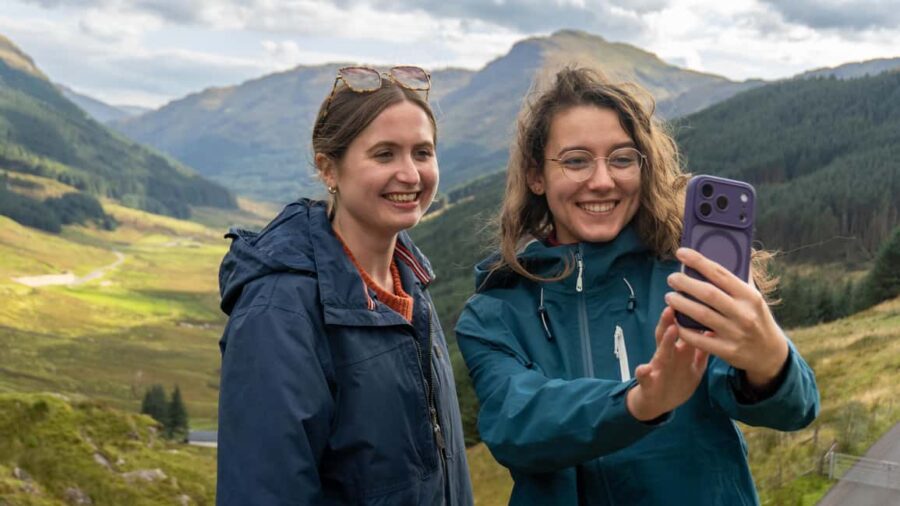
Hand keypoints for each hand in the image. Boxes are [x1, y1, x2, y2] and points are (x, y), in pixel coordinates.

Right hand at [626, 306, 707, 420]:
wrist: (656, 403)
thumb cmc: (675, 380)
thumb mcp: (691, 365)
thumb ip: (700, 350)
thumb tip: (715, 333)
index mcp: (678, 352)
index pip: (682, 331)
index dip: (688, 319)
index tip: (694, 304)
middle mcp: (666, 356)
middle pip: (668, 336)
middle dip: (670, 322)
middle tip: (674, 307)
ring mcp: (656, 368)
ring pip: (660, 352)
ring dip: (664, 342)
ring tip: (668, 330)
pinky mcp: (648, 383)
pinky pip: (644, 378)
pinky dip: (643, 373)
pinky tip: (643, 369)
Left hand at [664, 247, 788, 389]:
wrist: (769, 353)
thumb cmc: (756, 318)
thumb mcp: (754, 297)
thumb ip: (740, 278)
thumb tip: (733, 252)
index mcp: (749, 296)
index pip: (720, 273)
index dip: (698, 262)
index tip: (681, 253)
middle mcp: (743, 313)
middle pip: (708, 293)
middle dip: (685, 283)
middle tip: (671, 279)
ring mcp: (735, 333)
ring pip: (701, 315)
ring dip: (681, 304)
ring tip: (669, 297)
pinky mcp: (727, 350)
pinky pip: (699, 339)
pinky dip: (684, 329)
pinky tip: (675, 320)